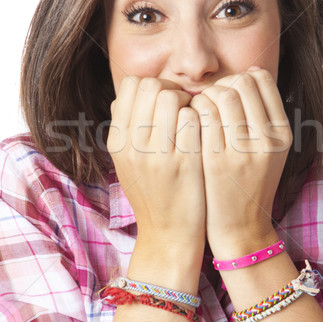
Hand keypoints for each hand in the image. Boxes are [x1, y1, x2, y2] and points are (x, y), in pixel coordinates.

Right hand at [107, 76, 205, 259]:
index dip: (153, 85)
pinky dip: (202, 118)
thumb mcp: (129, 161)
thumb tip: (139, 90)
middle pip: (151, 85)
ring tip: (195, 119)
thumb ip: (129, 126)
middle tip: (185, 108)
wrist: (168, 236)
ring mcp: (156, 153)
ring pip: (171, 96)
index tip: (166, 101)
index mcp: (117, 140)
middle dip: (172, 90)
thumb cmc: (154, 193)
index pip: (131, 85)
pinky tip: (205, 133)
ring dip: (189, 101)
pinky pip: (192, 117)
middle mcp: (131, 144)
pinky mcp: (184, 162)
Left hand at [191, 68, 291, 255]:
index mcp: (282, 133)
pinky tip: (189, 124)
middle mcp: (267, 139)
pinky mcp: (216, 159)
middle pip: (241, 83)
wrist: (239, 228)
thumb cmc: (248, 183)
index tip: (228, 93)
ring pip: (221, 95)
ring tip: (199, 112)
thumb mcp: (269, 149)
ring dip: (204, 97)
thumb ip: (263, 114)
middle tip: (209, 102)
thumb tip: (251, 72)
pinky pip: (202, 115)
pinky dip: (192, 112)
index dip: (239, 78)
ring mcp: (242, 149)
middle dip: (220, 85)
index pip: (261, 79)